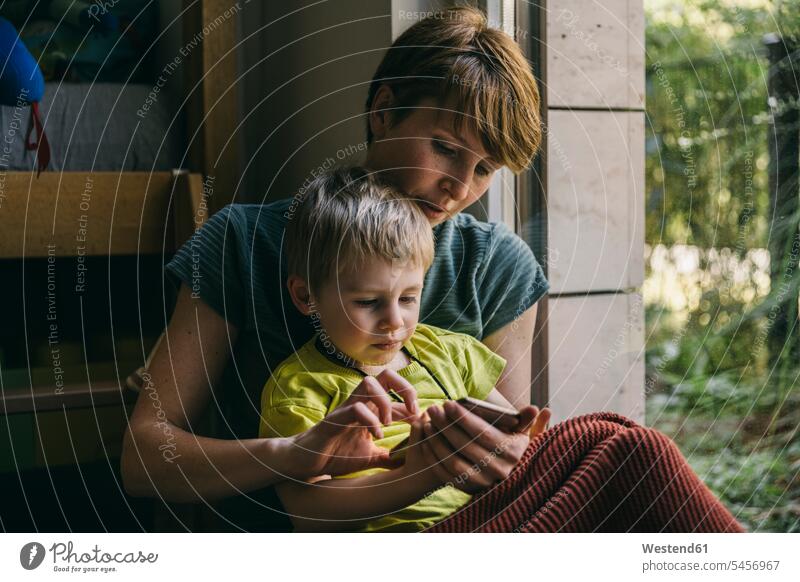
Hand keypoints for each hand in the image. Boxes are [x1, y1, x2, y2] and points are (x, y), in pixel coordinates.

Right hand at [287, 370, 418, 478]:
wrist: (308, 462)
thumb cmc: (336, 455)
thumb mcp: (369, 457)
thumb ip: (388, 456)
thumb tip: (408, 461)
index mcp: (370, 407)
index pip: (396, 389)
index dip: (413, 401)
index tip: (420, 419)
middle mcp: (361, 402)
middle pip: (386, 375)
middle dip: (404, 388)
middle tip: (412, 411)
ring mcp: (348, 407)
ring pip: (370, 383)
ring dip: (386, 402)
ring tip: (388, 424)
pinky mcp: (336, 418)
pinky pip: (356, 408)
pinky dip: (371, 420)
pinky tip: (376, 435)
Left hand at [418, 401, 550, 493]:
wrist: (510, 481)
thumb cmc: (516, 450)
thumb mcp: (527, 437)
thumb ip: (531, 423)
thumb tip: (539, 409)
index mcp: (511, 453)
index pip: (483, 433)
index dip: (464, 418)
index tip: (448, 403)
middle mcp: (498, 470)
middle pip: (465, 445)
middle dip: (446, 425)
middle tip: (433, 409)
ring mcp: (482, 483)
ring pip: (453, 460)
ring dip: (437, 441)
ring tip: (428, 422)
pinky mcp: (468, 490)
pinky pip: (446, 474)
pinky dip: (434, 457)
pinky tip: (426, 440)